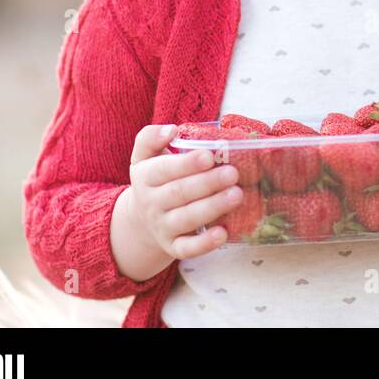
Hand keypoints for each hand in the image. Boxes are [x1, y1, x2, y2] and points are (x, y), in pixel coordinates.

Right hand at [125, 124, 244, 259]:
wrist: (140, 220)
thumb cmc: (154, 179)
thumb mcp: (144, 157)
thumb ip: (151, 137)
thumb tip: (171, 129)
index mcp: (146, 177)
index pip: (164, 169)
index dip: (186, 163)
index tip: (209, 156)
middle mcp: (152, 203)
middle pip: (179, 193)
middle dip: (207, 183)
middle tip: (233, 173)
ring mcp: (162, 227)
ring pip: (186, 219)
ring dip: (212, 208)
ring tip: (237, 195)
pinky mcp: (173, 247)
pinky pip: (187, 249)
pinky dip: (204, 244)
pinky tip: (223, 234)